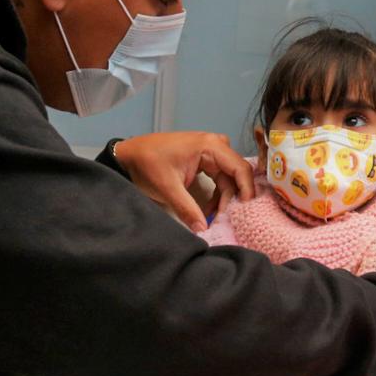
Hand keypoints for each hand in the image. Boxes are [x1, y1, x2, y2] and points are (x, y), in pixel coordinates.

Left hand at [114, 132, 254, 233]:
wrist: (128, 155)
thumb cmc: (147, 165)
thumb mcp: (167, 189)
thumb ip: (188, 209)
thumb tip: (203, 230)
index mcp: (209, 146)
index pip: (239, 168)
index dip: (246, 190)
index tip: (245, 211)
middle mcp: (215, 145)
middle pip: (236, 173)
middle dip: (234, 197)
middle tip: (228, 218)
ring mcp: (210, 150)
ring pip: (229, 177)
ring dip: (225, 197)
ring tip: (216, 216)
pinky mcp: (204, 158)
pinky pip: (220, 176)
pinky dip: (218, 192)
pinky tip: (210, 208)